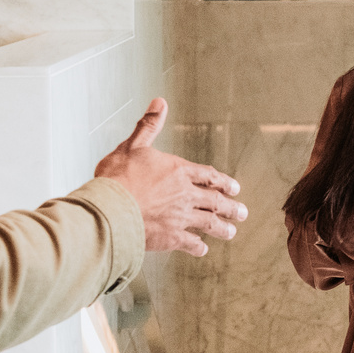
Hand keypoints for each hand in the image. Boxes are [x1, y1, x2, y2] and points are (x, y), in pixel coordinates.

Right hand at [94, 99, 245, 256]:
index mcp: (178, 171)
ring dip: (222, 228)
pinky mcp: (171, 238)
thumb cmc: (117, 177)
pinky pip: (190, 243)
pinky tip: (202, 250)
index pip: (208, 176)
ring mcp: (180, 217)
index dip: (223, 182)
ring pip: (209, 223)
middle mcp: (184, 195)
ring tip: (232, 232)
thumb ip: (149, 125)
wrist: (110, 209)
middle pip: (215, 201)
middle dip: (231, 207)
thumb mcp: (133, 145)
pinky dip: (198, 247)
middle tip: (242, 212)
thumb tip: (159, 103)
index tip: (234, 188)